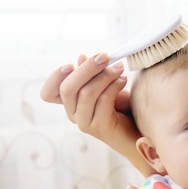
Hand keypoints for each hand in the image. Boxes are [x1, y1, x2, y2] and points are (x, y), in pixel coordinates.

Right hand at [40, 54, 150, 173]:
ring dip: (105, 76)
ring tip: (120, 68)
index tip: (71, 64)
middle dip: (86, 68)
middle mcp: (73, 114)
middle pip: (67, 88)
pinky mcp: (100, 126)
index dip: (55, 77)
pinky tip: (123, 80)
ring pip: (86, 93)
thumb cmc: (123, 108)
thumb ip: (93, 75)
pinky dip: (113, 85)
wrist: (139, 132)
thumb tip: (81, 57)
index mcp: (71, 103)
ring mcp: (85, 122)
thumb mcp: (106, 86)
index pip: (48, 93)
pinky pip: (103, 100)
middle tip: (104, 56)